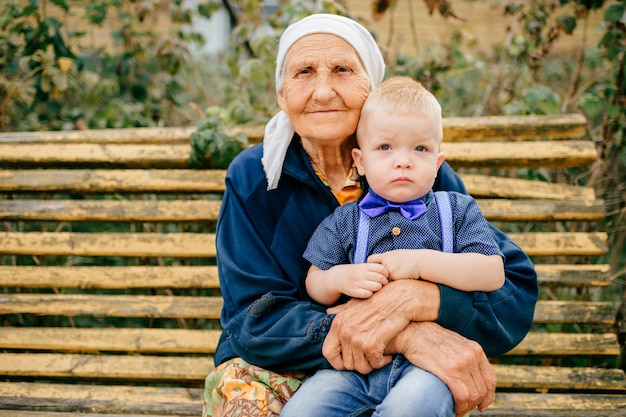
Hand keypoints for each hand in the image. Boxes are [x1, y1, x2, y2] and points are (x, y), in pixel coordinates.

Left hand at [323, 279, 438, 372]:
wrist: (400, 298)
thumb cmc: (380, 300)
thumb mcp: (357, 303)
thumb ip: (342, 310)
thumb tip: (329, 312)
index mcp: (338, 322)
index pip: (327, 353)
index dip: (338, 363)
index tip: (350, 363)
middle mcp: (344, 331)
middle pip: (347, 365)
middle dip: (361, 365)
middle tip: (371, 359)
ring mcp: (357, 338)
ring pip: (361, 367)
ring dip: (372, 365)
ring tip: (380, 355)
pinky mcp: (372, 344)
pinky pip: (374, 364)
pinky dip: (382, 362)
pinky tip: (387, 355)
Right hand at [333, 263, 388, 298]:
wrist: (338, 277)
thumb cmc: (355, 272)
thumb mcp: (363, 266)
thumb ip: (374, 267)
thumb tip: (390, 272)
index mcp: (364, 266)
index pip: (382, 269)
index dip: (386, 273)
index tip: (385, 276)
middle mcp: (361, 274)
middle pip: (380, 278)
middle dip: (384, 282)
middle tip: (382, 284)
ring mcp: (357, 282)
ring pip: (376, 287)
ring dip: (378, 288)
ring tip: (376, 288)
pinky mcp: (354, 291)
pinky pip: (368, 294)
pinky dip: (370, 294)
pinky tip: (368, 292)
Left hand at [367, 249, 422, 279]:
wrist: (420, 262)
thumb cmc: (409, 258)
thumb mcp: (396, 254)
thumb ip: (387, 258)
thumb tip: (379, 262)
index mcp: (385, 255)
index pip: (370, 259)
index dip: (370, 265)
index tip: (372, 268)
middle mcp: (386, 262)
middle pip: (374, 271)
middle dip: (375, 275)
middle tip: (376, 277)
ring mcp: (390, 270)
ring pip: (381, 278)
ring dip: (384, 280)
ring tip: (390, 279)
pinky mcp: (395, 277)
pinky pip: (389, 283)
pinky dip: (391, 283)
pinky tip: (398, 280)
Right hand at [388, 321, 495, 415]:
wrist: (411, 332)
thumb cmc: (428, 338)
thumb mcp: (453, 343)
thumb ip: (465, 357)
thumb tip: (469, 377)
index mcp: (475, 349)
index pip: (490, 379)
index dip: (488, 396)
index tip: (481, 405)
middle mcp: (472, 356)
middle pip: (482, 390)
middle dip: (474, 404)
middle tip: (463, 408)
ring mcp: (462, 363)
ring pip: (473, 396)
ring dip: (465, 407)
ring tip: (456, 408)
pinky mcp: (449, 371)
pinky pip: (462, 396)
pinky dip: (459, 407)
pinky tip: (453, 408)